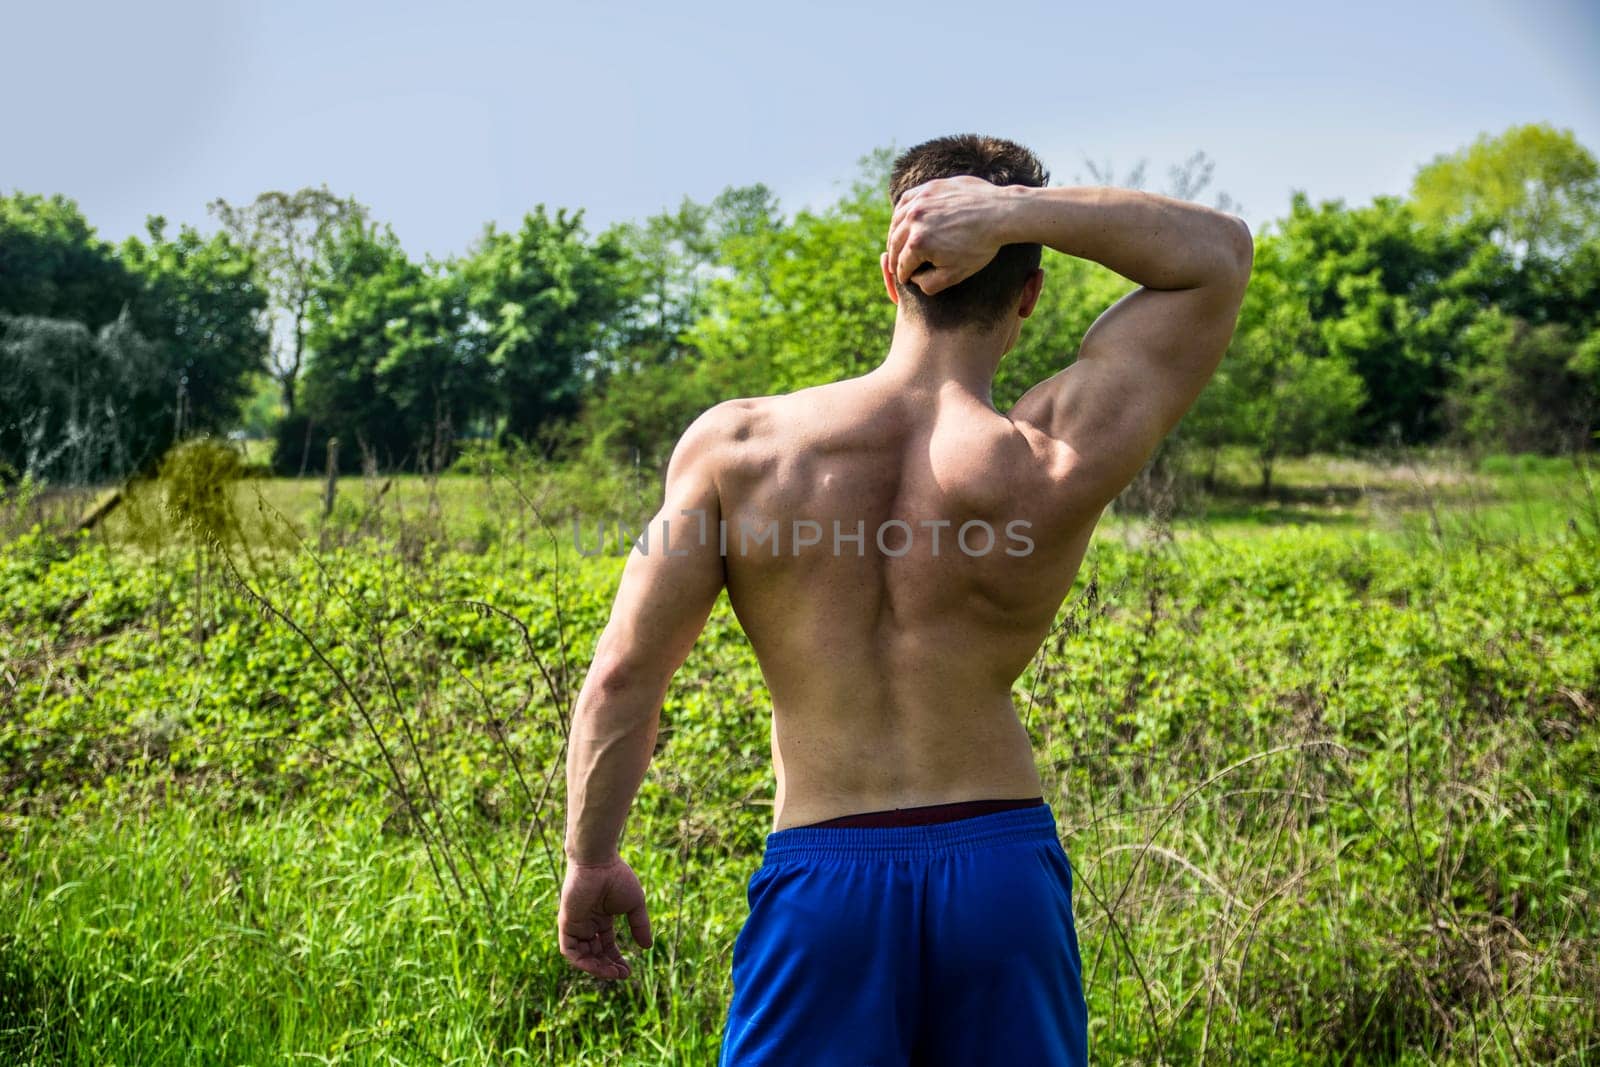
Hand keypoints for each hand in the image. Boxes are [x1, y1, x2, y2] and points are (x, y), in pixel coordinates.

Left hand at [558, 857, 652, 978]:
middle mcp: (587, 923)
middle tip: (621, 975)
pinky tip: (598, 966)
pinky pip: (570, 950)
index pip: (607, 945)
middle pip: (595, 953)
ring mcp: (576, 924)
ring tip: (612, 973)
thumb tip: (647, 947)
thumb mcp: (634, 906)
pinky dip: (582, 962)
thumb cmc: (617, 878)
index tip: (628, 972)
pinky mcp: (566, 924)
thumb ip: (639, 926)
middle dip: (607, 967)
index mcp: (601, 917)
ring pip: (582, 956)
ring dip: (596, 968)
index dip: (616, 960)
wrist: (598, 862)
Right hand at [887, 176, 1020, 294]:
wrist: (1000, 213)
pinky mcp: (927, 188)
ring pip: (896, 222)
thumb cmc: (980, 246)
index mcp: (918, 243)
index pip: (902, 265)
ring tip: (898, 245)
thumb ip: (929, 284)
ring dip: (894, 236)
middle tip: (897, 266)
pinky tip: (904, 221)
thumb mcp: (956, 274)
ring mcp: (919, 200)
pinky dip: (901, 213)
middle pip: (895, 244)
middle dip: (895, 258)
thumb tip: (914, 279)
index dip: (903, 276)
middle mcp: (913, 220)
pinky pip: (905, 201)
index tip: (904, 279)